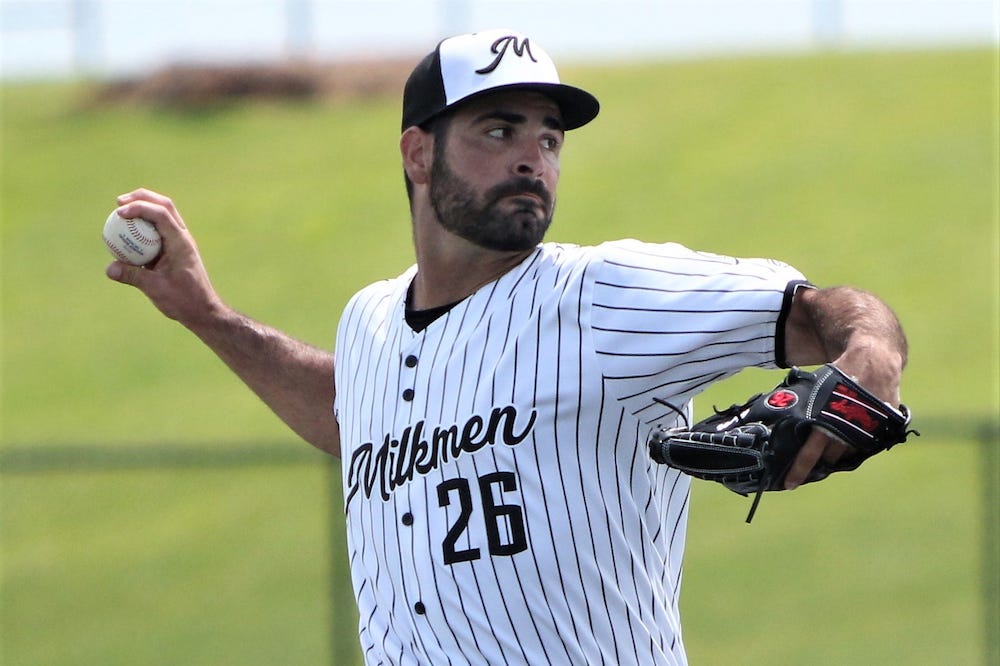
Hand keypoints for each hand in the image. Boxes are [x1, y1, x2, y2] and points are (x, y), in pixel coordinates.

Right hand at [105, 188, 223, 325]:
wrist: (203, 310)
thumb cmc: (184, 301)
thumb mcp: (156, 288)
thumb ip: (133, 276)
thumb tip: (109, 268)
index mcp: (181, 242)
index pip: (161, 214)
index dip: (140, 207)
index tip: (119, 212)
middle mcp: (182, 237)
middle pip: (164, 205)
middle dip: (141, 198)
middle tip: (118, 202)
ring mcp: (179, 242)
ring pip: (163, 215)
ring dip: (143, 208)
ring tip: (121, 212)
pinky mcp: (174, 250)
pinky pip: (157, 231)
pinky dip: (143, 226)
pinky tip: (127, 234)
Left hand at [783, 338, 904, 488]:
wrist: (875, 361)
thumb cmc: (841, 373)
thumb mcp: (817, 388)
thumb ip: (805, 406)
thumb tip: (782, 415)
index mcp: (826, 422)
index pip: (810, 454)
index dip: (799, 470)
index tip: (789, 485)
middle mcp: (847, 432)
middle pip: (829, 457)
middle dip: (819, 461)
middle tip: (812, 462)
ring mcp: (866, 434)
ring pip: (847, 453)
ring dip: (838, 454)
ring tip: (830, 449)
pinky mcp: (881, 430)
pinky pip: (865, 446)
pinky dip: (855, 445)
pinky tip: (849, 439)